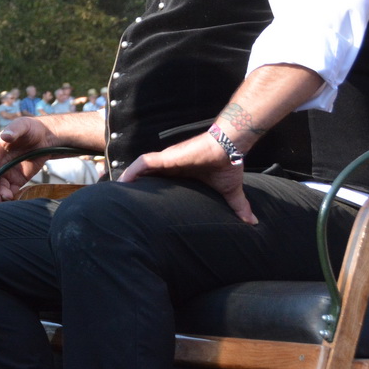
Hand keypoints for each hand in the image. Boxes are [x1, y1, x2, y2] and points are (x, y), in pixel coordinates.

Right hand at [0, 118, 59, 202]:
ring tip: (7, 198)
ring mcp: (6, 173)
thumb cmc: (31, 129)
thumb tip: (5, 136)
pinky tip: (14, 200)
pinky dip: (10, 197)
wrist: (45, 138)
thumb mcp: (22, 126)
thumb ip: (14, 130)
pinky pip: (10, 191)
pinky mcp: (16, 181)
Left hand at [117, 132, 256, 224]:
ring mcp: (167, 161)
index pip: (158, 183)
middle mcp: (170, 167)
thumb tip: (253, 223)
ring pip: (140, 170)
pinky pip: (144, 162)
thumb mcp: (231, 191)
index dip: (147, 193)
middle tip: (120, 202)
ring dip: (128, 179)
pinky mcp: (168, 157)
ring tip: (115, 192)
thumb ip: (238, 206)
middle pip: (145, 177)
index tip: (137, 206)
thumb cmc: (228, 164)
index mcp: (180, 175)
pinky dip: (133, 170)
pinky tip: (124, 179)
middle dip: (132, 188)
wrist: (230, 146)